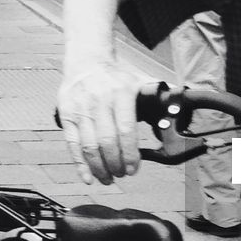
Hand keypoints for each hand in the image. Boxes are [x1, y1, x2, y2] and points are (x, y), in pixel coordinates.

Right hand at [58, 63, 142, 184]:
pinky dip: (80, 164)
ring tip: (108, 178)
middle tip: (122, 174)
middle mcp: (99, 100)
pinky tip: (88, 176)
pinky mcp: (66, 114)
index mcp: (121, 93)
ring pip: (89, 146)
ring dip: (99, 167)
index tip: (134, 169)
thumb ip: (154, 101)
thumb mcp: (137, 83)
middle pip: (107, 141)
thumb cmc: (115, 78)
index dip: (130, 154)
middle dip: (116, 164)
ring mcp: (80, 108)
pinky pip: (72, 144)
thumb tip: (174, 115)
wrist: (86, 61)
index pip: (126, 129)